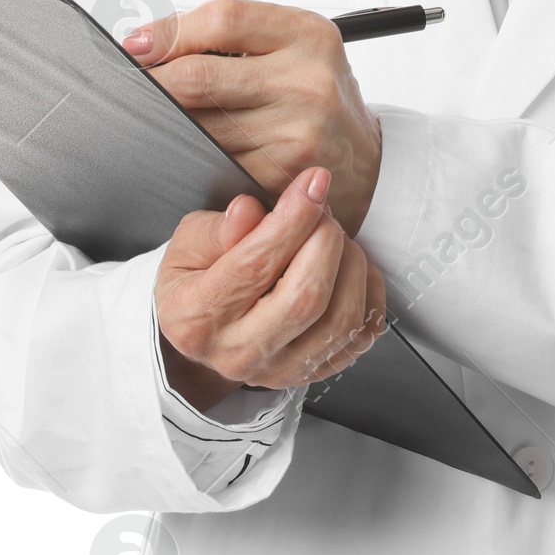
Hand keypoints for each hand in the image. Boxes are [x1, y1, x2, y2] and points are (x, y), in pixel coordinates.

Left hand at [125, 0, 382, 234]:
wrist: (366, 158)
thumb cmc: (318, 92)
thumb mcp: (294, 43)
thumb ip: (233, 34)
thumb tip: (150, 40)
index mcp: (308, 35)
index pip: (223, 20)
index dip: (168, 31)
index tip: (135, 44)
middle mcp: (305, 81)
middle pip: (200, 77)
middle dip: (151, 82)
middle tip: (128, 83)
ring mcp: (294, 133)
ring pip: (198, 125)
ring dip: (164, 122)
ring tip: (154, 114)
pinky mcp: (279, 176)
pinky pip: (212, 161)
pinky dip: (189, 154)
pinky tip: (184, 146)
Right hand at [155, 165, 386, 408]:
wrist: (204, 332)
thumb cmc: (196, 281)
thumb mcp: (188, 245)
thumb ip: (218, 229)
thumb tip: (248, 211)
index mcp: (198, 316)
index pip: (256, 265)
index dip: (293, 217)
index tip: (313, 183)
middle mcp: (239, 352)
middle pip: (305, 298)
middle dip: (325, 239)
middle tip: (321, 209)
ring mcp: (281, 369)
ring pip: (341, 318)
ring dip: (350, 263)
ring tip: (332, 236)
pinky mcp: (315, 372)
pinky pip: (362, 332)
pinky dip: (366, 290)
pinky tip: (347, 266)